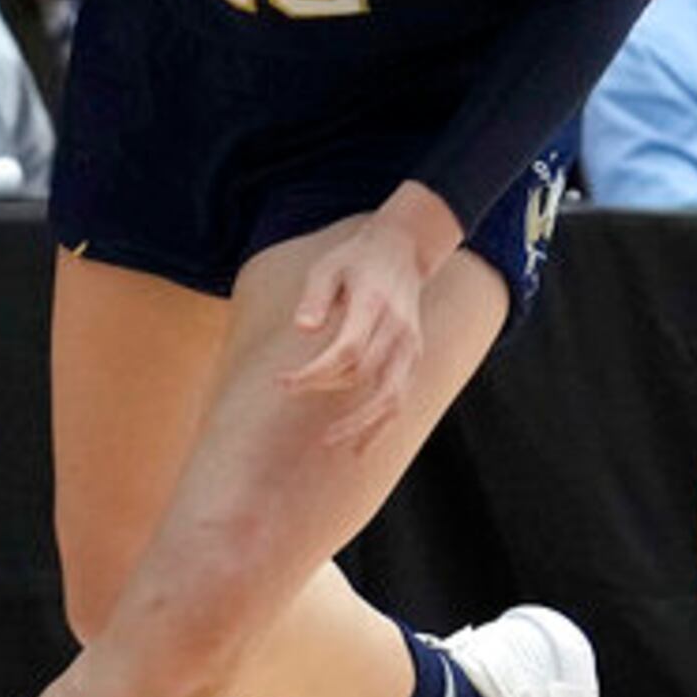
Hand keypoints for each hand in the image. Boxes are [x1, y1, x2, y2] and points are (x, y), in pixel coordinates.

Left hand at [279, 210, 440, 448]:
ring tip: (329, 443)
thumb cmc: (356, 260)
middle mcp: (398, 329)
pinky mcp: (413, 356)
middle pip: (362, 373)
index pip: (348, 350)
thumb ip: (315, 296)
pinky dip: (382, 425)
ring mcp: (410, 345)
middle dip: (323, 387)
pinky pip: (400, 398)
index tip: (283, 380)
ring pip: (390, 395)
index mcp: (375, 304)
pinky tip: (360, 447)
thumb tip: (302, 328)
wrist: (404, 249)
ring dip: (360, 423)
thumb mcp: (328, 267)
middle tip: (289, 389)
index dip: (314, 372)